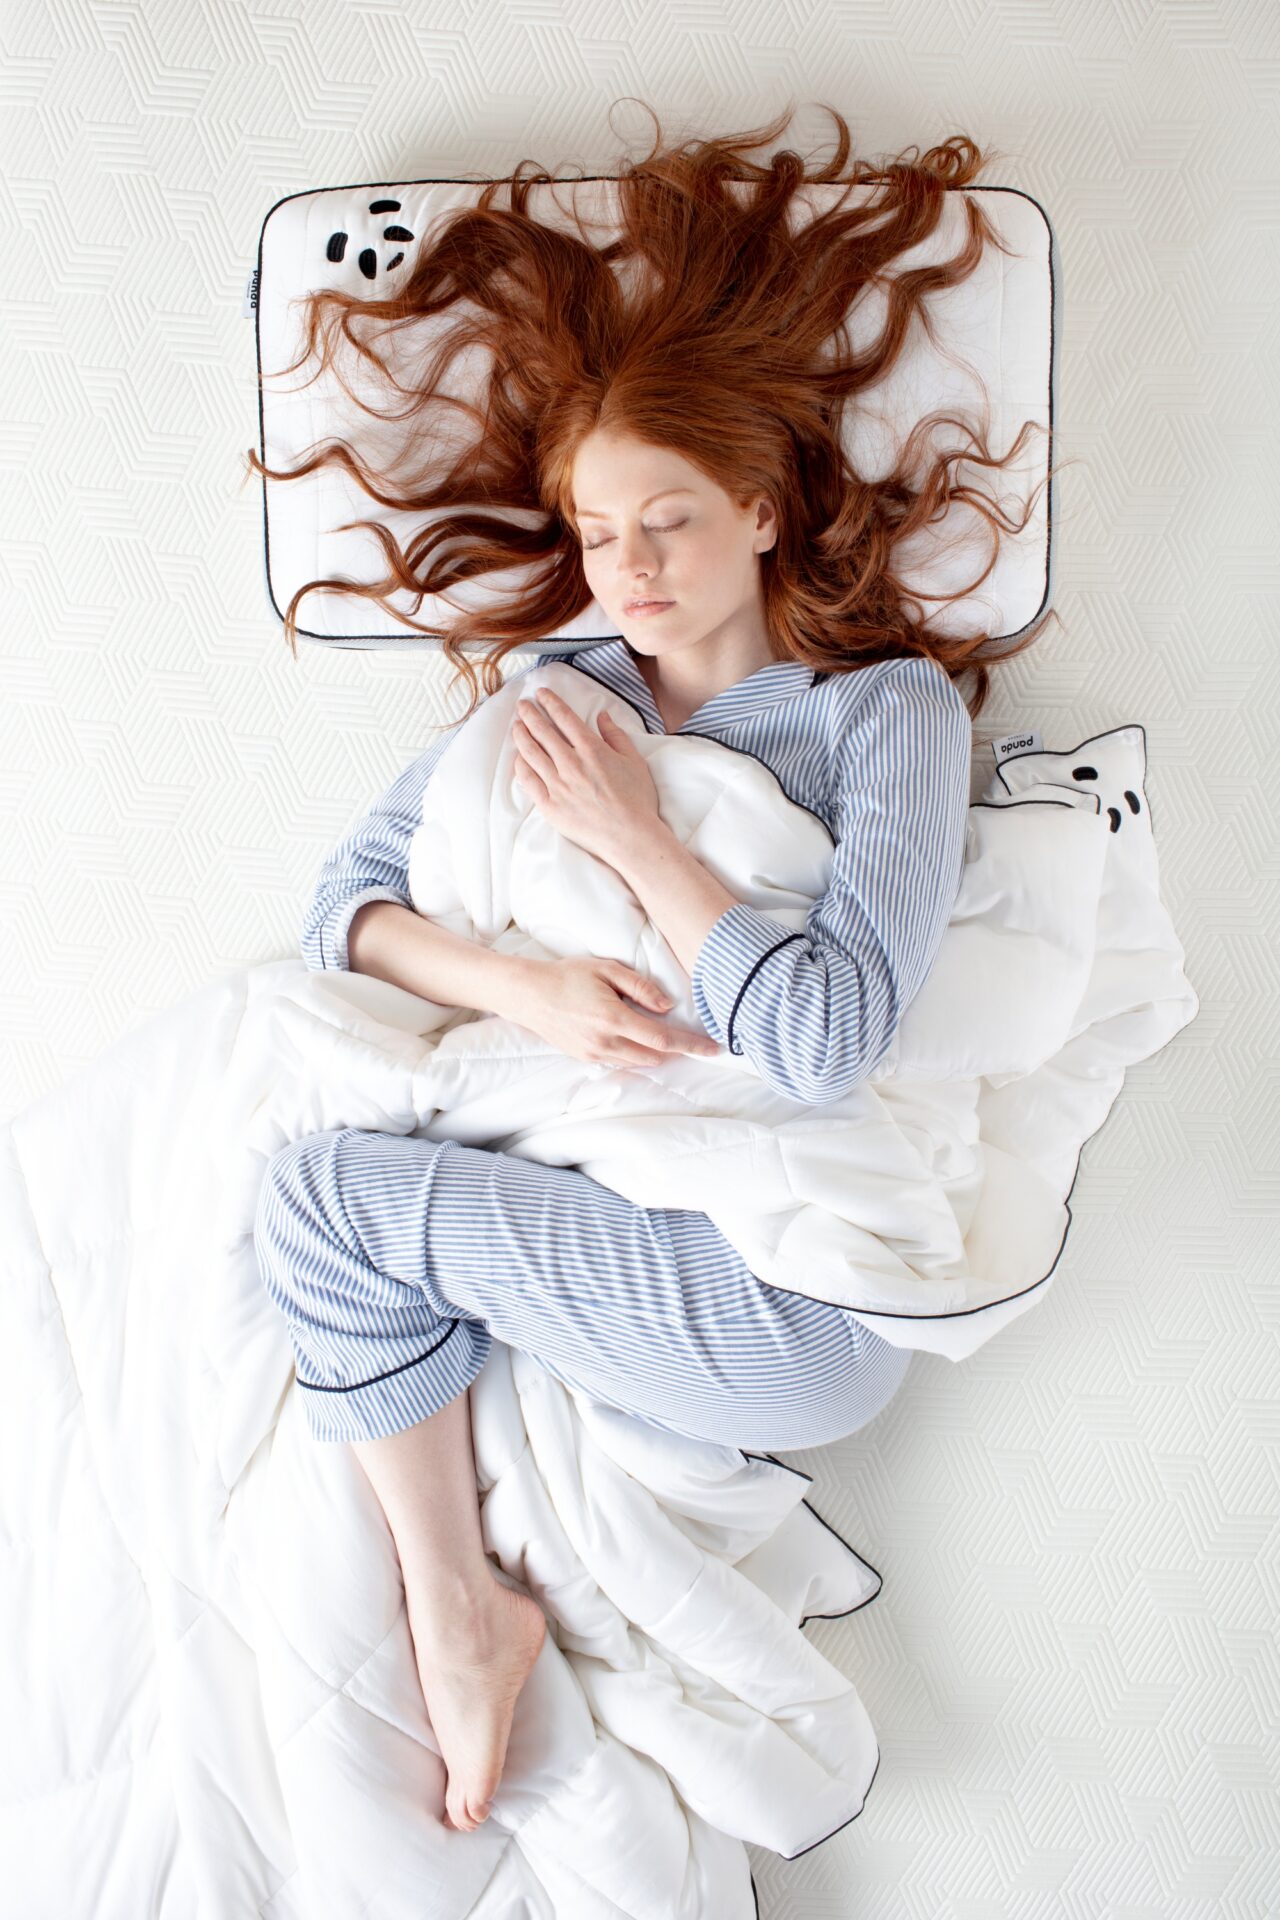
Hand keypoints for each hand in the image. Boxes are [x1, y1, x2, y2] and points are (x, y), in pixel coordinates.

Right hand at [506, 955, 719, 1070]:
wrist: (528, 994)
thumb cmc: (567, 976)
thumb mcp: (607, 970)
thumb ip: (641, 987)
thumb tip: (668, 1006)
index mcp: (614, 1019)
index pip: (664, 1040)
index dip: (693, 1045)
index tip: (714, 1049)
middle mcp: (606, 1043)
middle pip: (656, 1057)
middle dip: (676, 1049)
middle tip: (691, 1036)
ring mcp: (595, 1054)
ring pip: (639, 1062)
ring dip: (655, 1052)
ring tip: (657, 1031)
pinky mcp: (586, 1058)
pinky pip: (620, 1061)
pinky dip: (634, 1053)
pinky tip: (631, 1035)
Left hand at [511, 687, 661, 866]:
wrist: (630, 836)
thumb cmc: (637, 800)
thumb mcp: (634, 761)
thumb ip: (616, 735)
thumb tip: (603, 715)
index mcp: (592, 750)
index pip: (564, 718)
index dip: (550, 702)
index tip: (541, 694)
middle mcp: (571, 764)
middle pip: (542, 731)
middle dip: (530, 714)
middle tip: (522, 705)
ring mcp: (557, 785)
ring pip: (531, 753)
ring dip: (521, 735)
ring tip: (517, 726)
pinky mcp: (549, 805)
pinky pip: (528, 780)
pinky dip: (521, 765)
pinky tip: (519, 758)